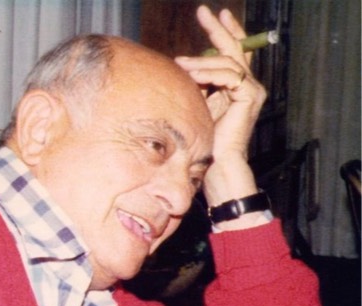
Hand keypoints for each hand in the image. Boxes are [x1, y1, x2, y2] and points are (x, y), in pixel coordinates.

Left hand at [175, 5, 267, 228]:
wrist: (217, 164)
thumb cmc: (204, 140)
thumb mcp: (197, 104)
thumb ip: (196, 84)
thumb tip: (180, 64)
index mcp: (235, 87)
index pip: (233, 53)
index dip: (226, 32)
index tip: (216, 15)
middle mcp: (247, 86)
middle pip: (235, 49)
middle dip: (218, 30)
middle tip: (204, 12)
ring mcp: (251, 91)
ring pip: (228, 63)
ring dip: (202, 61)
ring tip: (181, 63)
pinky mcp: (250, 97)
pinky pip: (229, 76)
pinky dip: (209, 74)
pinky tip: (193, 76)